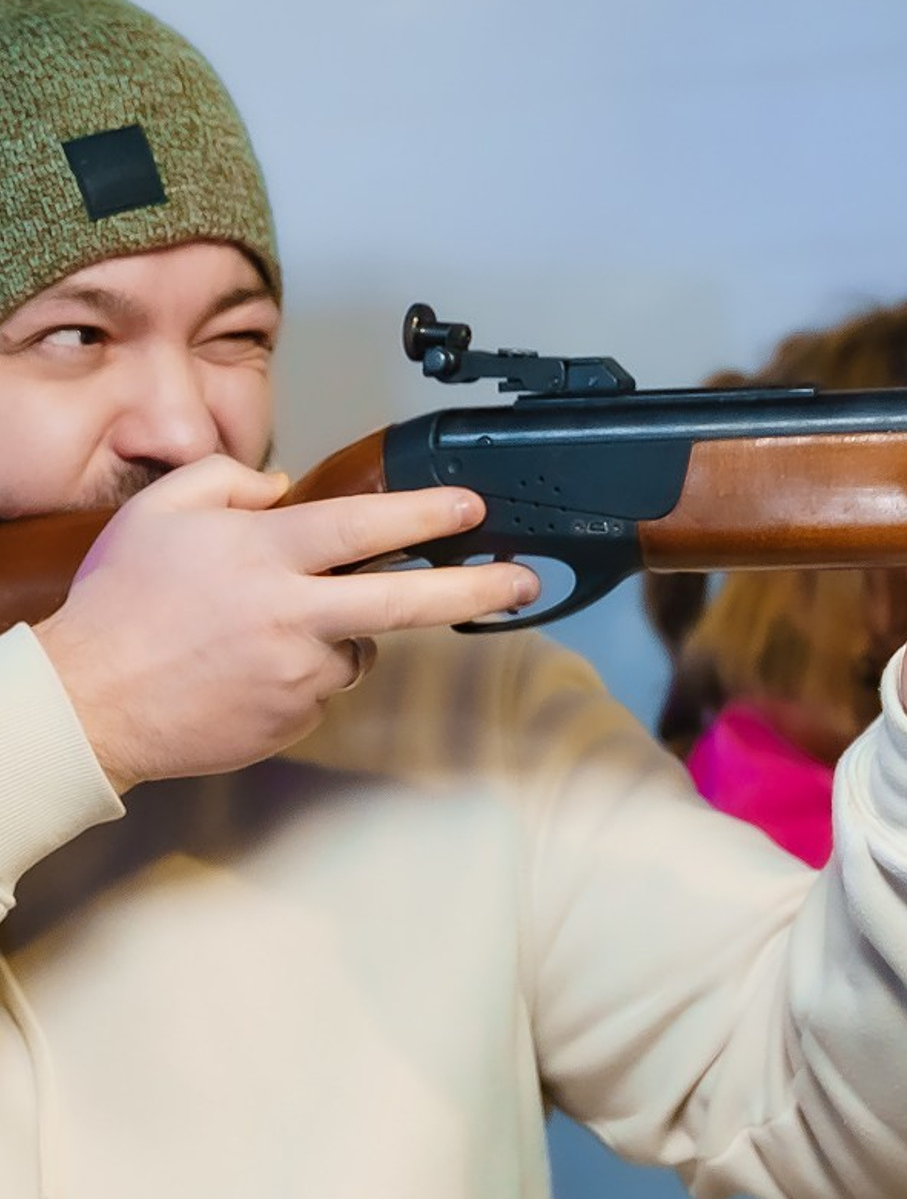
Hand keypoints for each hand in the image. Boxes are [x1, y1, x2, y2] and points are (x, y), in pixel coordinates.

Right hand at [31, 457, 537, 790]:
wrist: (92, 701)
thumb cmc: (123, 603)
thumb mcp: (160, 513)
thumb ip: (228, 482)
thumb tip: (287, 485)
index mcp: (262, 555)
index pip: (361, 526)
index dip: (424, 514)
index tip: (471, 508)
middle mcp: (292, 613)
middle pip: (406, 600)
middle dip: (476, 588)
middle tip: (523, 580)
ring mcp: (300, 672)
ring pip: (357, 645)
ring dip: (335, 634)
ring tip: (258, 633)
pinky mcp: (298, 716)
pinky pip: (323, 686)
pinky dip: (303, 673)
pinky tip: (249, 670)